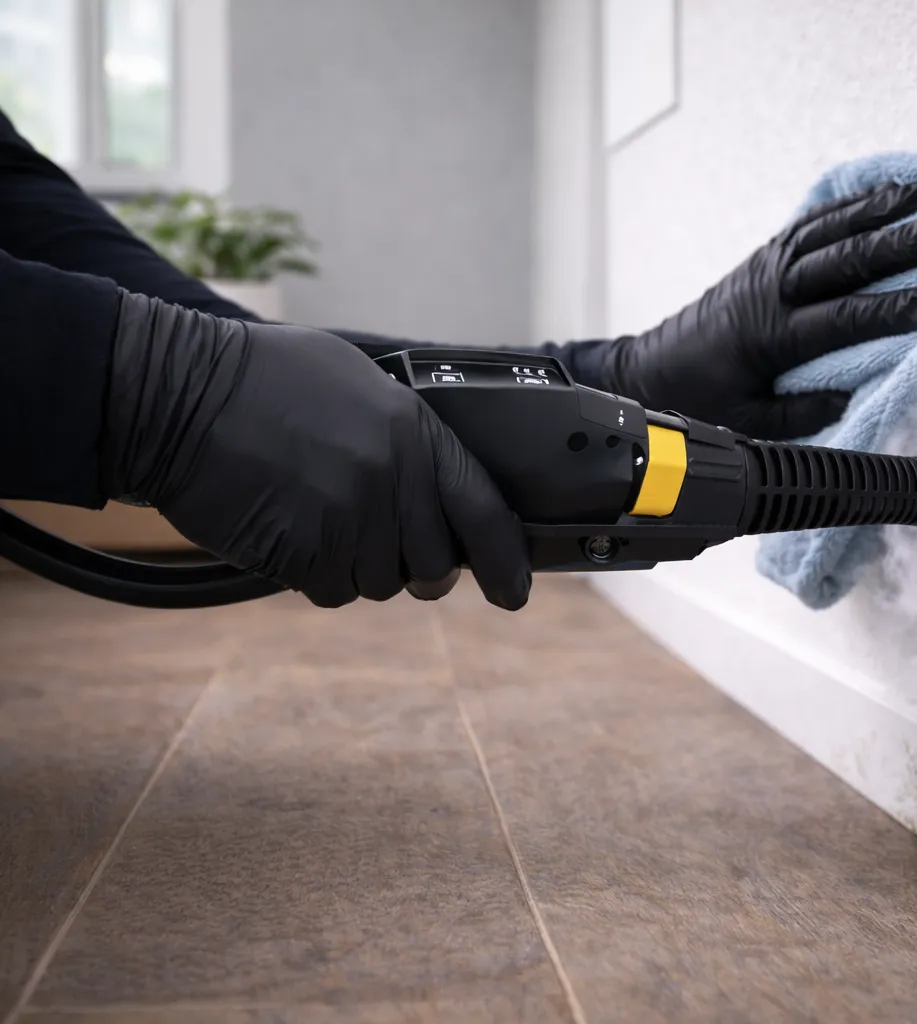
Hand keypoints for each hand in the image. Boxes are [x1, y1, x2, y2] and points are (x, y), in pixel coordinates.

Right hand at [100, 292, 530, 608]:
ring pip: (381, 583)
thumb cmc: (265, 379)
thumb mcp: (360, 384)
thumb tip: (442, 488)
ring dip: (359, 566)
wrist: (176, 395)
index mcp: (414, 433)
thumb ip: (410, 437)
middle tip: (381, 544)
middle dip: (417, 568)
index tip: (513, 591)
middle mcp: (391, 480)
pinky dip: (316, 575)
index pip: (484, 511)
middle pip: (434, 565)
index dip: (505, 560)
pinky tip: (292, 531)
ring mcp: (348, 519)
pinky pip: (331, 590)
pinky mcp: (303, 553)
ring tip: (319, 517)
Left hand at [601, 177, 916, 438]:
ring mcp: (770, 263)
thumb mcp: (750, 423)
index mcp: (774, 334)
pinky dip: (856, 203)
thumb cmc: (704, 399)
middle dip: (909, 240)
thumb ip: (801, 412)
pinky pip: (816, 220)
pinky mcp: (768, 253)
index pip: (847, 315)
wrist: (653, 367)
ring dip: (889, 208)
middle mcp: (774, 288)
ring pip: (836, 227)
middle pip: (850, 257)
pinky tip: (891, 193)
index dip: (898, 307)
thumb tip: (851, 397)